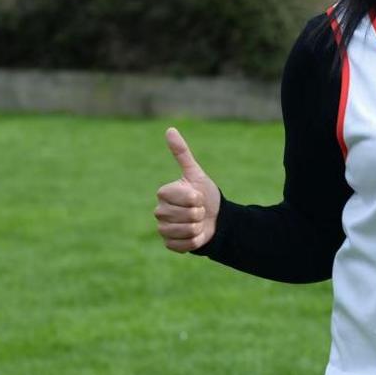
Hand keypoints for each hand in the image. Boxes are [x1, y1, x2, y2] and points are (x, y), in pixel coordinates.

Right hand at [154, 127, 220, 251]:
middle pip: (184, 214)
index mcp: (163, 193)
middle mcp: (159, 211)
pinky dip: (195, 241)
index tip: (198, 195)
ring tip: (199, 222)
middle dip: (199, 212)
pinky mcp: (169, 244)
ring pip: (184, 230)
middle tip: (200, 210)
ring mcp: (163, 228)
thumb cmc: (205, 194)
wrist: (216, 218)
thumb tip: (169, 129)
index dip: (194, 197)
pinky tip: (196, 234)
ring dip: (198, 227)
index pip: (178, 196)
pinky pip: (183, 245)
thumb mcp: (196, 173)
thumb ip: (182, 153)